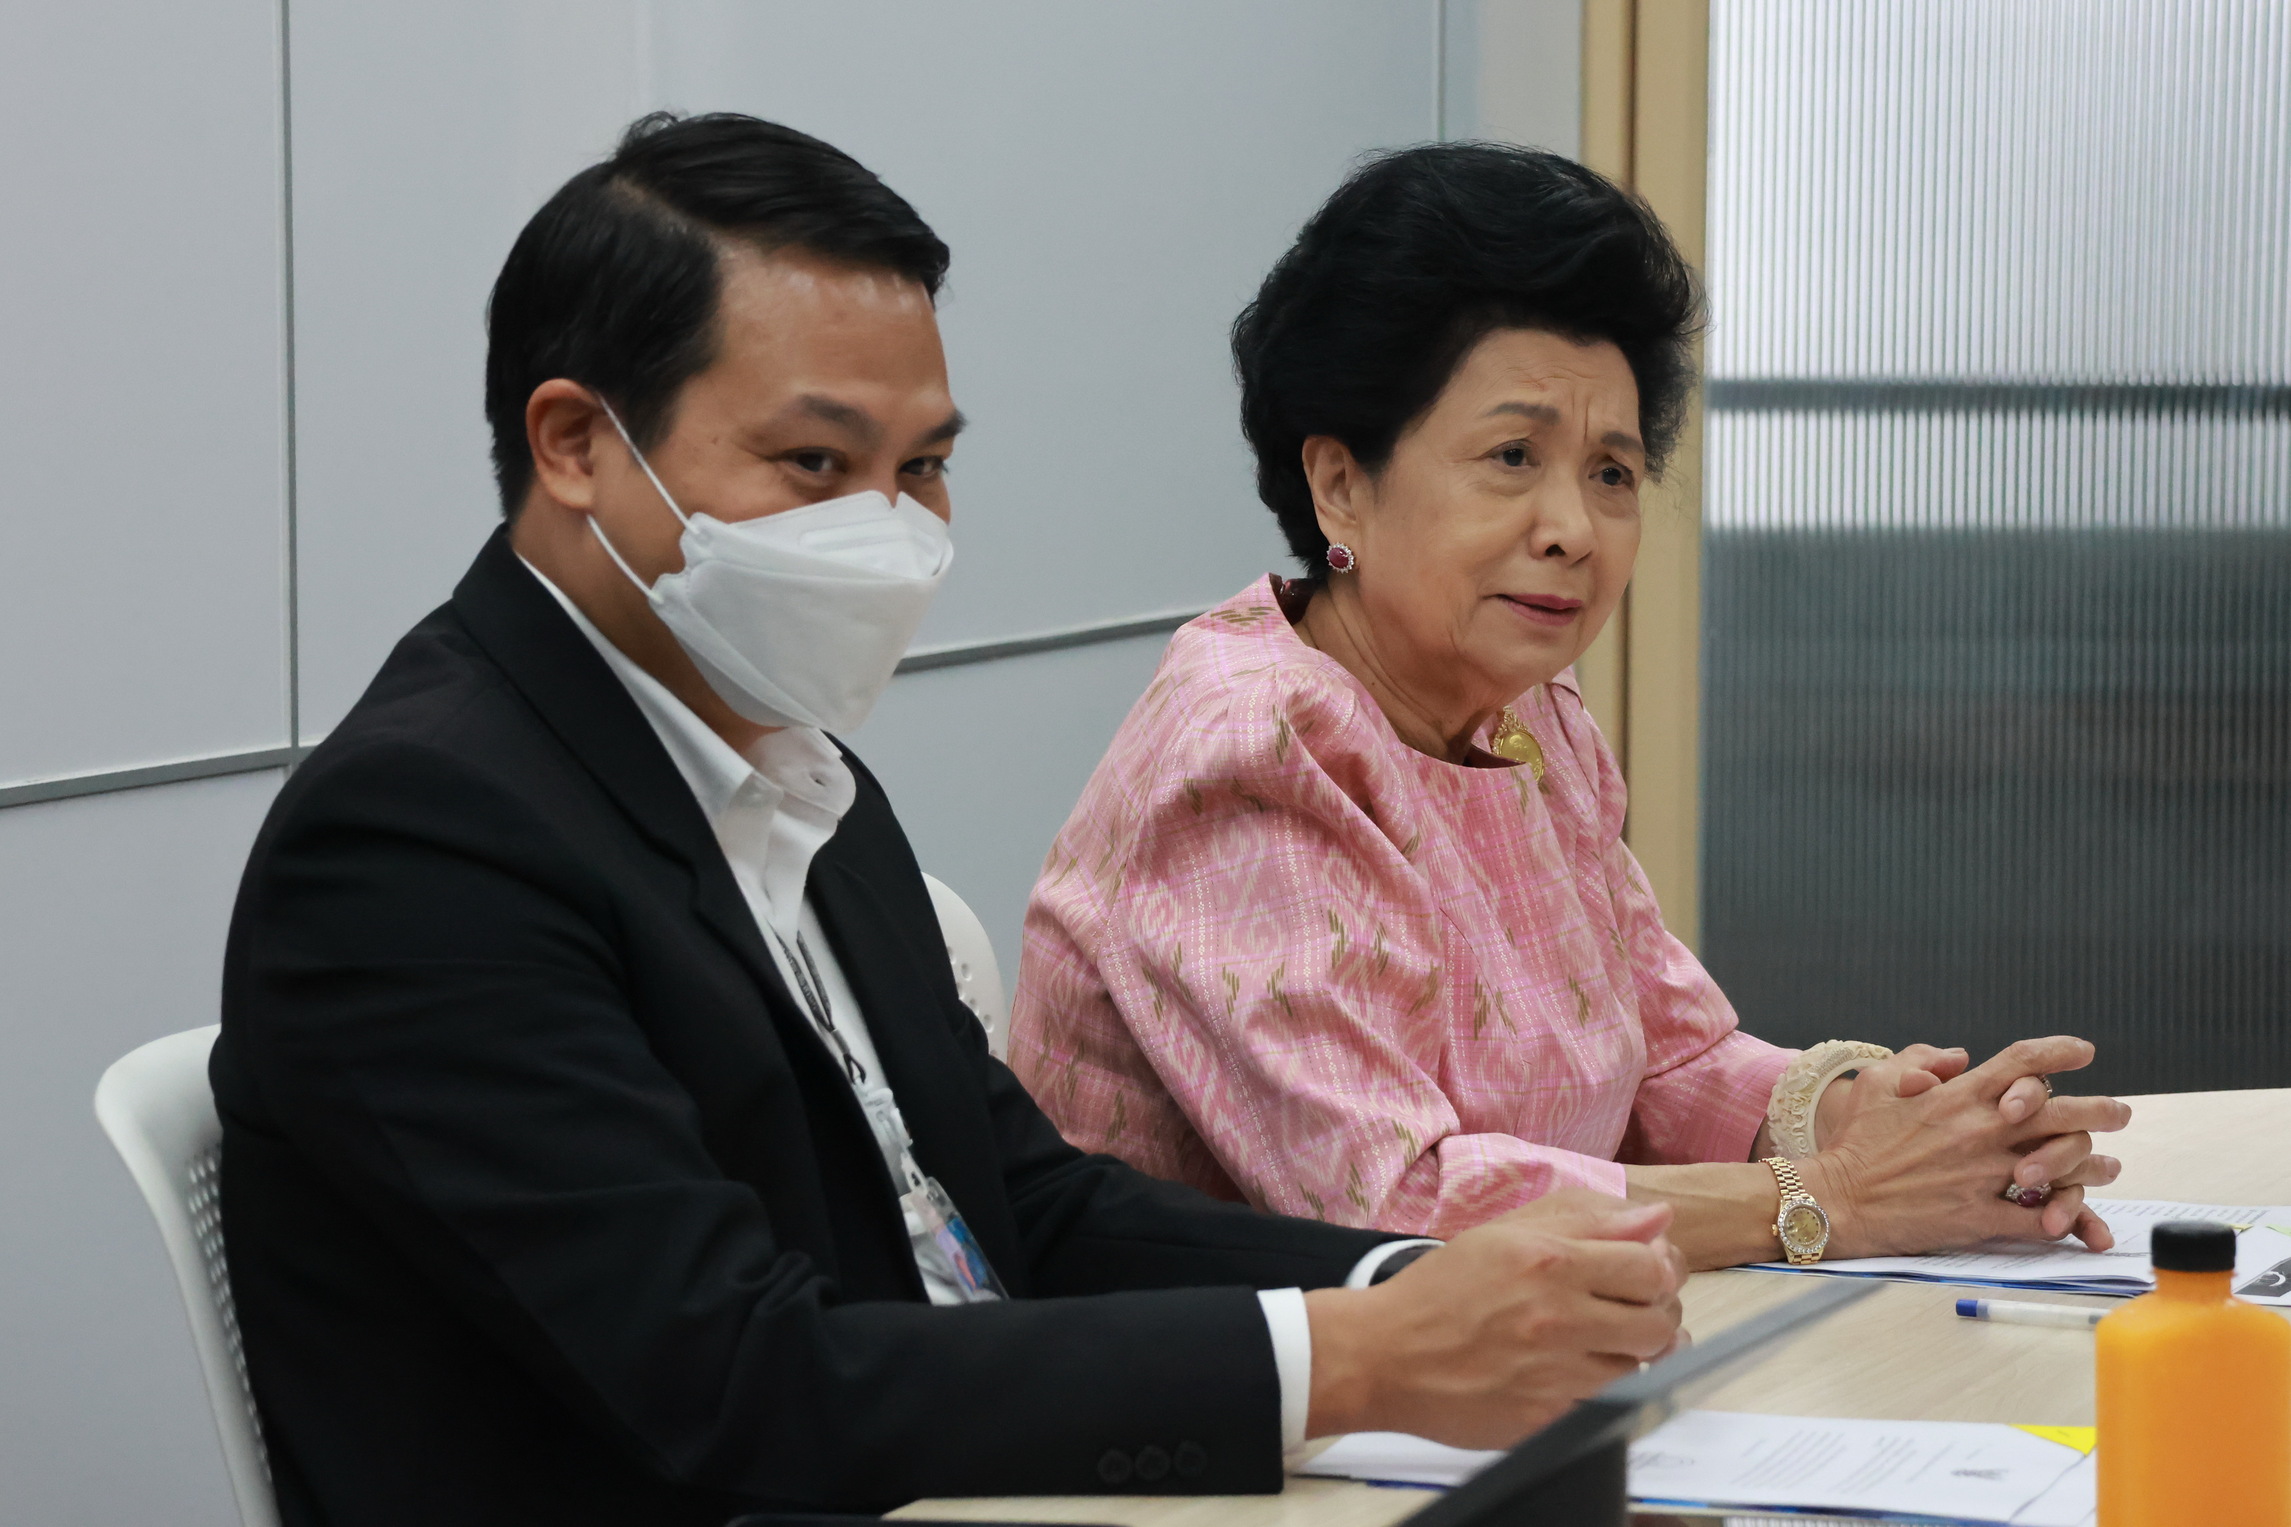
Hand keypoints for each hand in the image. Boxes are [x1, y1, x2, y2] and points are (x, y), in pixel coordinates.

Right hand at [1303, 1190, 1684, 1448]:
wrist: (1384, 1355)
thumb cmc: (1443, 1290)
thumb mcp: (1505, 1233)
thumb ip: (1586, 1220)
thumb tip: (1660, 1218)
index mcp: (1549, 1261)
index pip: (1652, 1267)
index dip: (1656, 1271)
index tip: (1638, 1276)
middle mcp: (1557, 1317)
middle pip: (1658, 1323)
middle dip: (1653, 1316)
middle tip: (1627, 1313)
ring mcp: (1554, 1374)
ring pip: (1638, 1369)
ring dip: (1627, 1356)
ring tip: (1593, 1344)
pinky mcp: (1547, 1420)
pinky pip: (1607, 1407)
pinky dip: (1599, 1391)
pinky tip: (1570, 1375)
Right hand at [1803, 1037, 2130, 1257]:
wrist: (1837, 1198)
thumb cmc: (1855, 1141)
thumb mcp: (1876, 1083)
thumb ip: (1918, 1060)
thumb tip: (1958, 1056)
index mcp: (1958, 1098)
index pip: (2021, 1062)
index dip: (2059, 1051)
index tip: (2085, 1052)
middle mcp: (1979, 1132)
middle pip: (2060, 1112)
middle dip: (2100, 1109)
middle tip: (2120, 1112)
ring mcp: (1983, 1176)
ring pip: (2061, 1168)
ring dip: (2092, 1166)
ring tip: (2108, 1167)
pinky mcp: (1979, 1218)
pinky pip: (2037, 1221)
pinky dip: (2061, 1220)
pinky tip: (2072, 1218)